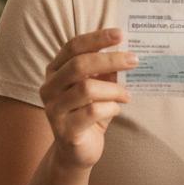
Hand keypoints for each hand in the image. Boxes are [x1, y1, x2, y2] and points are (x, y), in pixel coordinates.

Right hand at [39, 28, 136, 167]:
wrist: (78, 151)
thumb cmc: (90, 113)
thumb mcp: (99, 87)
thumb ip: (107, 71)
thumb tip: (128, 53)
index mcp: (56, 71)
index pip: (73, 46)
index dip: (96, 38)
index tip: (120, 33)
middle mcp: (49, 87)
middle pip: (79, 65)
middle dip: (110, 60)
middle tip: (134, 60)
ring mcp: (53, 109)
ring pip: (87, 89)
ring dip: (114, 89)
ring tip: (127, 95)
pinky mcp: (64, 130)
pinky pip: (92, 112)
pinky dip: (111, 108)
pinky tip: (116, 110)